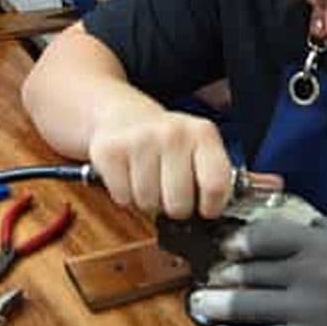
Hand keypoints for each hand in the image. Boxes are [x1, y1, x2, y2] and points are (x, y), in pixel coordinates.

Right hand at [88, 112, 232, 218]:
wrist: (123, 114)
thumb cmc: (166, 141)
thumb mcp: (197, 148)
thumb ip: (210, 176)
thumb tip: (213, 211)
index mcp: (202, 133)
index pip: (215, 185)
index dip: (211, 207)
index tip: (205, 207)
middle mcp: (173, 133)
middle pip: (179, 204)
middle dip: (174, 208)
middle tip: (170, 192)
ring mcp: (140, 140)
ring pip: (148, 203)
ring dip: (148, 201)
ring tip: (149, 179)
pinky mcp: (111, 151)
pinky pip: (123, 197)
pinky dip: (125, 195)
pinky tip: (130, 175)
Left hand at [189, 219, 326, 325]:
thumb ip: (315, 232)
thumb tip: (282, 221)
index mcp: (320, 244)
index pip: (267, 235)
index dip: (239, 242)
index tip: (225, 249)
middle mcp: (311, 272)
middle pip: (252, 271)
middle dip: (222, 277)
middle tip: (204, 281)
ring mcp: (311, 309)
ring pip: (252, 305)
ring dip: (219, 307)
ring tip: (199, 307)